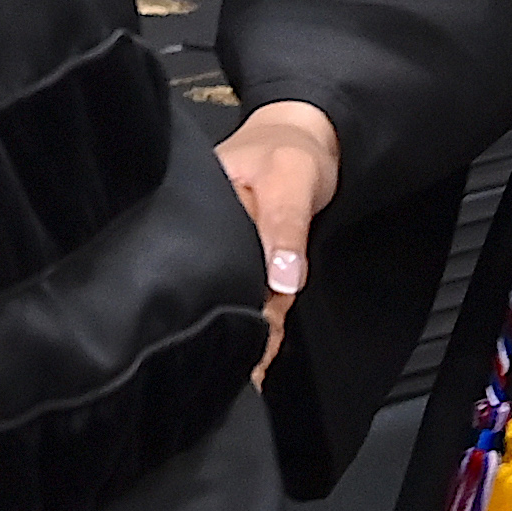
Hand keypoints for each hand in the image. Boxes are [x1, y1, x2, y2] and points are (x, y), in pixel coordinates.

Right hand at [213, 100, 339, 376]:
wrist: (305, 137)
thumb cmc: (291, 150)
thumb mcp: (290, 180)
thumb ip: (285, 227)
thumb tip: (281, 279)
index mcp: (206, 207)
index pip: (211, 263)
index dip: (227, 302)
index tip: (244, 340)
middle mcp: (213, 231)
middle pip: (222, 284)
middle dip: (236, 325)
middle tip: (251, 369)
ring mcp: (231, 245)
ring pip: (240, 292)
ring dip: (252, 328)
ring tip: (254, 373)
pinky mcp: (250, 255)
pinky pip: (255, 290)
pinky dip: (263, 318)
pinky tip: (263, 349)